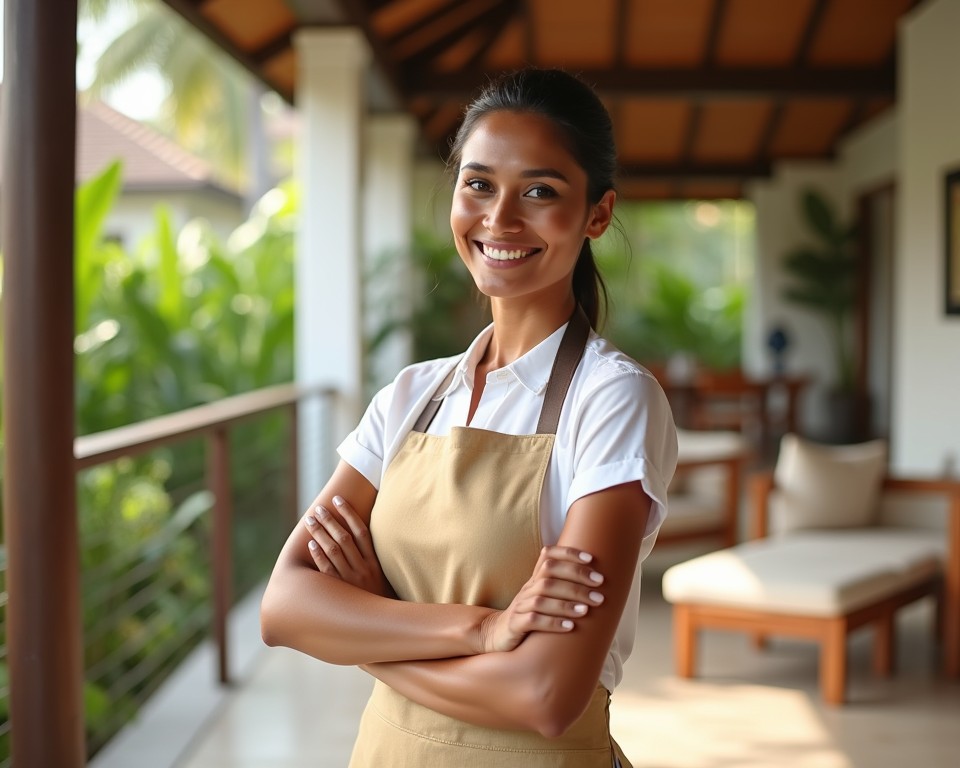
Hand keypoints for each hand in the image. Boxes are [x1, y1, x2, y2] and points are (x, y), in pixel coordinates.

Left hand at [303, 496, 392, 596]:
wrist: (380, 624)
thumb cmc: (378, 597)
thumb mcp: (380, 575)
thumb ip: (369, 556)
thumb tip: (357, 533)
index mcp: (374, 561)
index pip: (361, 530)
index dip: (349, 513)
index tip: (338, 498)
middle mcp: (363, 568)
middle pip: (344, 537)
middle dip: (330, 520)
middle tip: (318, 508)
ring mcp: (351, 580)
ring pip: (334, 551)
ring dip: (320, 533)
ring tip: (310, 520)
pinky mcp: (340, 591)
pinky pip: (327, 571)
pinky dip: (319, 556)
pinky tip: (311, 544)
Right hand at [476, 546, 604, 653]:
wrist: (497, 634)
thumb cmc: (529, 615)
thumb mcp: (543, 598)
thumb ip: (562, 587)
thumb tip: (597, 581)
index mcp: (535, 579)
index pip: (548, 556)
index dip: (568, 554)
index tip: (591, 558)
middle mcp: (527, 588)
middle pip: (549, 574)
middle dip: (576, 578)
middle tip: (599, 588)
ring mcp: (520, 606)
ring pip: (542, 598)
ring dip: (567, 603)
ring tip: (587, 609)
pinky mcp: (515, 624)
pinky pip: (533, 620)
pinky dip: (552, 622)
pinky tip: (569, 626)